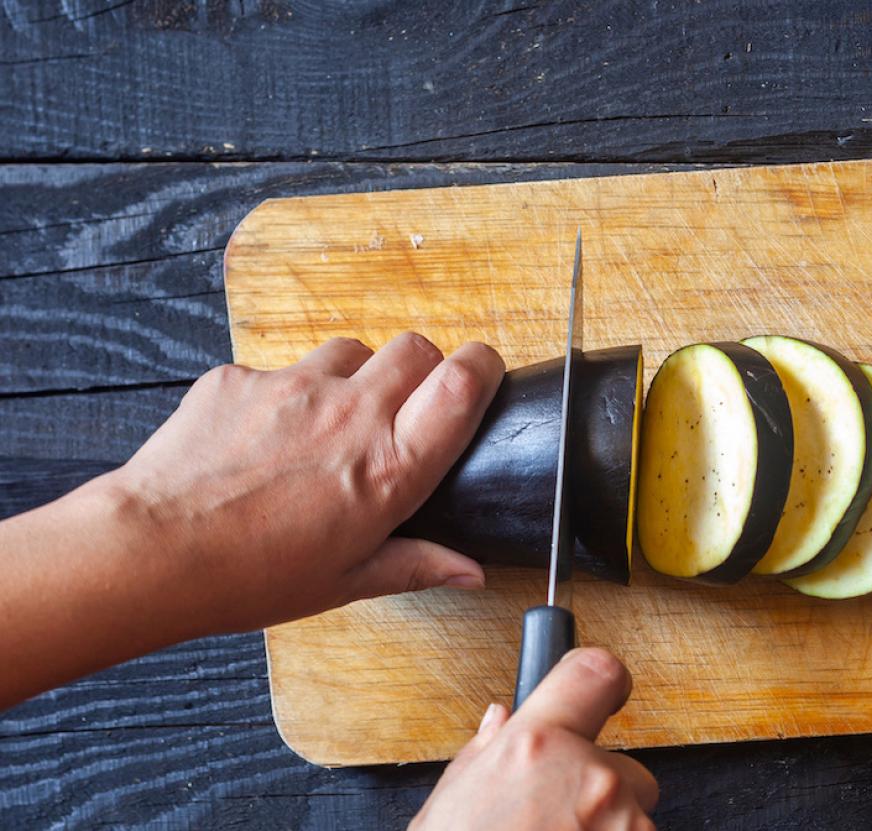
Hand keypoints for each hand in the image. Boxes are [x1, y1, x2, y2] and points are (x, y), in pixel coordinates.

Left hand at [108, 334, 505, 633]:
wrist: (152, 552)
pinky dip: (284, 396)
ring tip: (325, 426)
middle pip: (416, 347)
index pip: (462, 382)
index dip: (482, 366)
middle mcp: (350, 415)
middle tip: (400, 409)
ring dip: (351, 378)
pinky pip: (279, 369)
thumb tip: (469, 570)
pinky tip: (262, 440)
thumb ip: (418, 564)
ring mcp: (293, 387)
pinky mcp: (240, 376)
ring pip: (349, 352)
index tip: (481, 375)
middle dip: (420, 369)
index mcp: (389, 468)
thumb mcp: (346, 581)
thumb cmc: (250, 577)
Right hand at [411, 649, 658, 830]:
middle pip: (624, 766)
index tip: (601, 692)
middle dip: (596, 792)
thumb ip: (482, 757)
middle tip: (550, 825)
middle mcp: (592, 781)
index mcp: (536, 750)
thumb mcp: (447, 810)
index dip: (599, 682)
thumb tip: (501, 722)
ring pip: (634, 818)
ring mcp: (624, 828)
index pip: (597, 674)